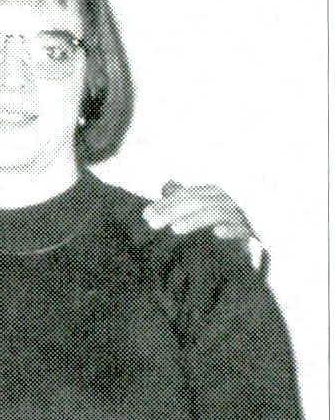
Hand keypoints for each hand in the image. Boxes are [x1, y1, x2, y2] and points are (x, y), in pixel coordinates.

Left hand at [144, 180, 262, 262]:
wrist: (273, 231)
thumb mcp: (210, 207)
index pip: (188, 194)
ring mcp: (245, 213)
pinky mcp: (257, 228)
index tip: (145, 215)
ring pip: (217, 212)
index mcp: (217, 194)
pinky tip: (217, 233)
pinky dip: (232, 229)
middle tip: (152, 223)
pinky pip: (245, 227)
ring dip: (196, 220)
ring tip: (176, 229)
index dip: (167, 203)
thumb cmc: (235, 218)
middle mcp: (230, 199)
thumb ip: (189, 197)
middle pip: (198, 201)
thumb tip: (167, 185)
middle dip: (173, 210)